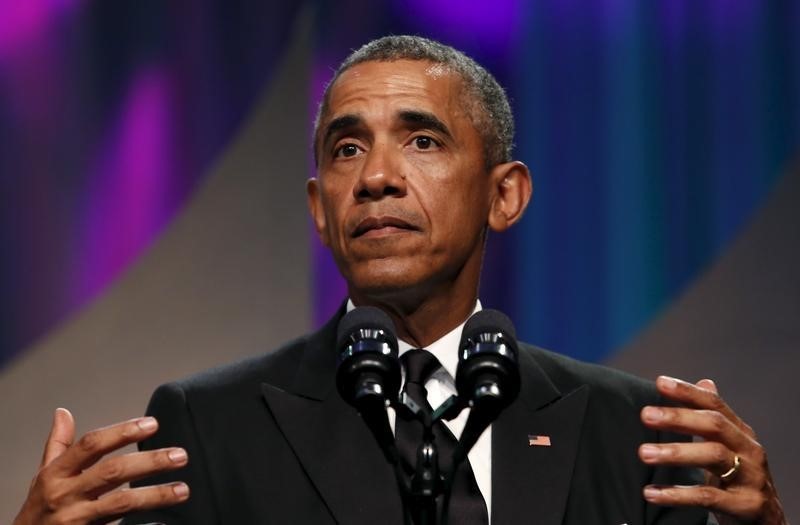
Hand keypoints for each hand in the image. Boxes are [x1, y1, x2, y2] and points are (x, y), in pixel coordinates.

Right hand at [14, 408, 189, 524]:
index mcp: (55, 474)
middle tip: (181, 456)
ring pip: (120, 504)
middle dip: (149, 462)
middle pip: (112, 472)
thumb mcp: (42, 476)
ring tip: (183, 489)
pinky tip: (162, 523)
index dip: (122, 432)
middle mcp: (64, 496)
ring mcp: (75, 521)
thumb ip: (58, 445)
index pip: (91, 445)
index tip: (153, 424)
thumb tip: (63, 412)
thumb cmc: (37, 510)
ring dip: (155, 495)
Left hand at [638, 376, 785, 523]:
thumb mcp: (729, 446)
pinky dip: (678, 494)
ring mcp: (751, 477)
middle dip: (678, 418)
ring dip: (675, 452)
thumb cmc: (740, 477)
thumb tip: (705, 381)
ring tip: (643, 452)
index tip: (660, 383)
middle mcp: (749, 450)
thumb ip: (714, 417)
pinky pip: (708, 496)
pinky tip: (651, 492)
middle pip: (714, 426)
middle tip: (645, 415)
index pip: (714, 405)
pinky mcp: (746, 505)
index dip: (688, 392)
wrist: (768, 519)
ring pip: (713, 456)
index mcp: (741, 433)